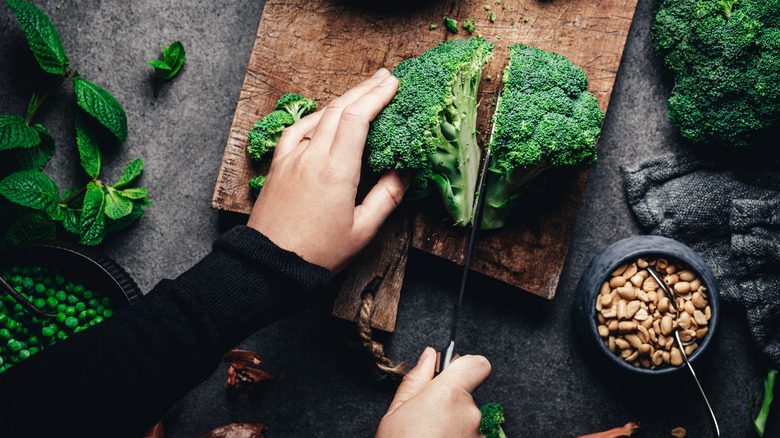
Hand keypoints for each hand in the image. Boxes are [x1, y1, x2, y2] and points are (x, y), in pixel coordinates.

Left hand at [247, 69, 406, 272]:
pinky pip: (296, 130)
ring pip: (318, 115)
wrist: (269, 265)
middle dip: (364, 89)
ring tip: (362, 91)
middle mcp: (311, 157)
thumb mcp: (362, 230)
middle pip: (339, 109)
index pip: (357, 118)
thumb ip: (386, 197)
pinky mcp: (278, 166)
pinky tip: (323, 115)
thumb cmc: (317, 253)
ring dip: (342, 99)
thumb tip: (403, 172)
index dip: (376, 96)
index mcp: (336, 171)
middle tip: (386, 77)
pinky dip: (315, 116)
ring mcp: (291, 159)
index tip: (394, 84)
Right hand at [375, 347, 491, 437]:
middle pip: (469, 400)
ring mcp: (479, 437)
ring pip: (471, 425)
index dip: (466, 369)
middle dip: (452, 408)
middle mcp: (471, 415)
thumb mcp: (396, 413)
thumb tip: (428, 356)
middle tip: (427, 424)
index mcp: (449, 395)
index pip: (477, 365)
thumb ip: (417, 380)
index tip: (453, 377)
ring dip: (456, 432)